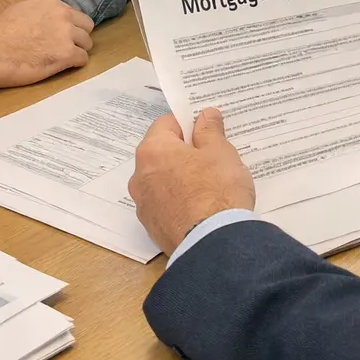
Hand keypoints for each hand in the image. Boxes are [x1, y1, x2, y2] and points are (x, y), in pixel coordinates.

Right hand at [0, 0, 94, 87]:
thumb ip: (40, 12)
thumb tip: (46, 19)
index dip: (69, 26)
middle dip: (78, 37)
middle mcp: (63, 15)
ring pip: (87, 43)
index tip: (61, 35)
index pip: (73, 13)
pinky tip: (62, 67)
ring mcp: (66, 34)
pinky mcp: (66, 54)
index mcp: (51, 2)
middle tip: (65, 48)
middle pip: (86, 26)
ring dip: (77, 51)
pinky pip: (82, 59)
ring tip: (62, 59)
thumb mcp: (21, 10)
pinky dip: (75, 64)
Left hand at [129, 108, 255, 254]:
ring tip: (209, 182)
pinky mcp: (153, 228)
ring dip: (181, 176)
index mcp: (153, 151)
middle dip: (184, 151)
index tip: (207, 130)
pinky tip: (202, 205)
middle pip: (162, 152)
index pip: (167, 123)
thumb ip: (210, 130)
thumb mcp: (220, 152)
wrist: (214, 243)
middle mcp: (140, 176)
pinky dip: (180, 200)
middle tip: (212, 155)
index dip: (189, 123)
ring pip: (162, 180)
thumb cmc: (216, 190)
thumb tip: (205, 116)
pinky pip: (166, 204)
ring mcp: (144, 205)